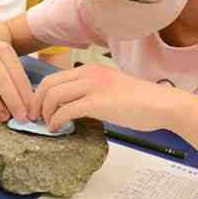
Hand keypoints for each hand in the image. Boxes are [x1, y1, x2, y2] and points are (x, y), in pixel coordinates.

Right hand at [0, 26, 33, 121]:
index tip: (31, 109)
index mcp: (2, 48)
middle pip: (0, 79)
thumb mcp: (10, 56)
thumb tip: (28, 104)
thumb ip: (17, 76)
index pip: (15, 73)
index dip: (24, 92)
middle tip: (21, 117)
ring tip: (5, 117)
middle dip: (12, 100)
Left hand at [30, 63, 181, 132]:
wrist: (163, 104)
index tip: (37, 110)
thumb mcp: (110, 89)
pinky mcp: (98, 102)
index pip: (53, 78)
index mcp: (90, 70)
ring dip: (44, 112)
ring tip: (46, 125)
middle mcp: (88, 73)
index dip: (39, 95)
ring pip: (53, 95)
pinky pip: (66, 109)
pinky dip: (56, 120)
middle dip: (35, 103)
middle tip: (34, 119)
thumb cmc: (141, 101)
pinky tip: (57, 128)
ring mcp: (93, 86)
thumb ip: (90, 92)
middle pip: (48, 84)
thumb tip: (72, 107)